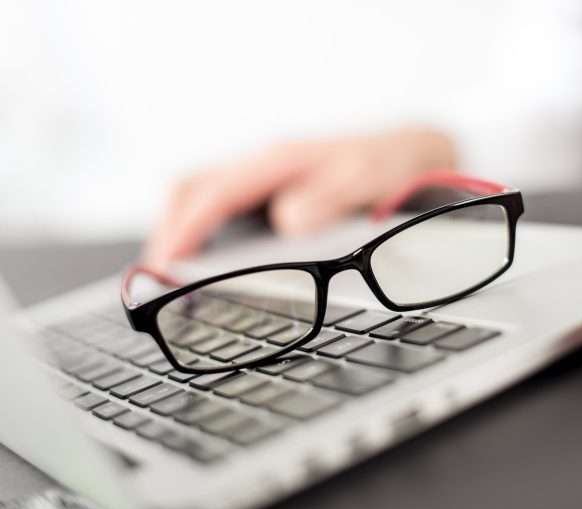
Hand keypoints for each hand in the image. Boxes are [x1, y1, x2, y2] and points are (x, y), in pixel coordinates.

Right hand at [143, 127, 456, 269]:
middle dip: (169, 231)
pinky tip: (211, 256)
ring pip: (204, 194)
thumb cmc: (392, 164)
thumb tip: (286, 220)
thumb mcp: (368, 179)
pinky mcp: (277, 190)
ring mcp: (269, 178)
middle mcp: (267, 167)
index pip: (214, 193)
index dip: (185, 230)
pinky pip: (226, 205)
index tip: (165, 265)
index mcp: (281, 161)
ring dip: (183, 228)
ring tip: (176, 272)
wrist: (415, 151)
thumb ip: (329, 196)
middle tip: (159, 278)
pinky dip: (206, 229)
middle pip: (193, 190)